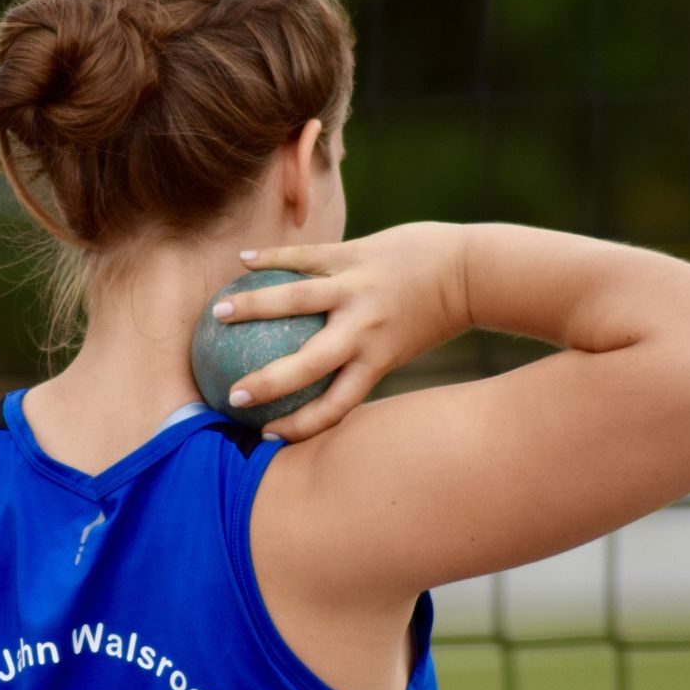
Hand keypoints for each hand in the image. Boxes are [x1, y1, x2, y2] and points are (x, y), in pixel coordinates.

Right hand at [210, 222, 470, 442]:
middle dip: (268, 382)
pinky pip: (306, 256)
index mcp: (377, 361)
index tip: (264, 435)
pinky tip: (242, 261)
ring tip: (217, 313)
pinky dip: (272, 258)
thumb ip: (358, 364)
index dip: (298, 426)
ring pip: (296, 299)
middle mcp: (364, 330)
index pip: (333, 406)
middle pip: (308, 364)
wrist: (471, 270)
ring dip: (253, 306)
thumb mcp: (398, 350)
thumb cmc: (433, 317)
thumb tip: (315, 386)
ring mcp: (358, 289)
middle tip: (230, 394)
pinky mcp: (356, 254)